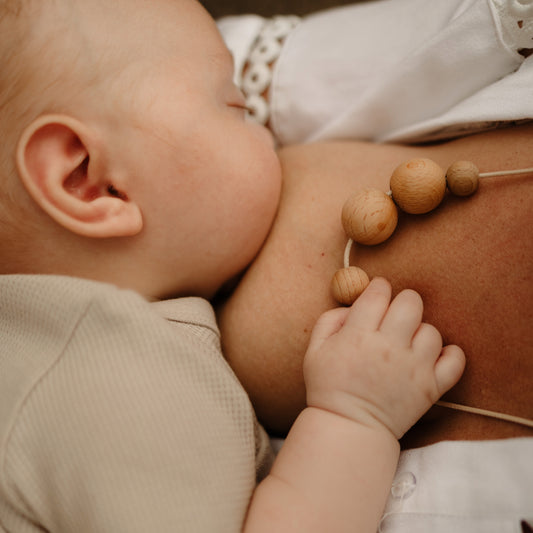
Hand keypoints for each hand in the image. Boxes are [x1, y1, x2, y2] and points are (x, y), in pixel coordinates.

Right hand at [303, 277, 464, 438]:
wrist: (349, 428)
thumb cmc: (328, 386)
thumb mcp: (314, 349)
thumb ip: (330, 319)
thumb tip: (355, 305)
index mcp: (359, 335)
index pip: (379, 292)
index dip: (378, 288)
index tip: (376, 295)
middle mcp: (389, 347)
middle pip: (411, 302)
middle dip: (402, 301)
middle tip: (393, 315)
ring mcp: (414, 368)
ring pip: (431, 330)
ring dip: (419, 332)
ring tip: (407, 344)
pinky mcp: (431, 388)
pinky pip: (455, 360)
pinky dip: (449, 354)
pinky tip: (432, 355)